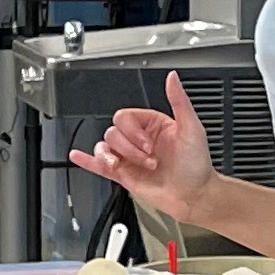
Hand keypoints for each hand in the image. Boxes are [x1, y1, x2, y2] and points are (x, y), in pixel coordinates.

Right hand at [68, 71, 221, 220]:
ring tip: (128, 166)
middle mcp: (139, 140)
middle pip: (113, 132)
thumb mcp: (192, 128)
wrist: (194, 196)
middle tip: (148, 160)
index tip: (148, 144)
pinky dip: (86, 160)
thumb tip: (172, 78)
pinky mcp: (123, 174)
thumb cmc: (197, 165)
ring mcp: (129, 157)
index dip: (132, 130)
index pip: (125, 117)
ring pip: (104, 146)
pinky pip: (99, 165)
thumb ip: (179, 102)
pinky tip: (77, 156)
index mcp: (152, 125)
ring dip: (112, 157)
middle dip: (129, 148)